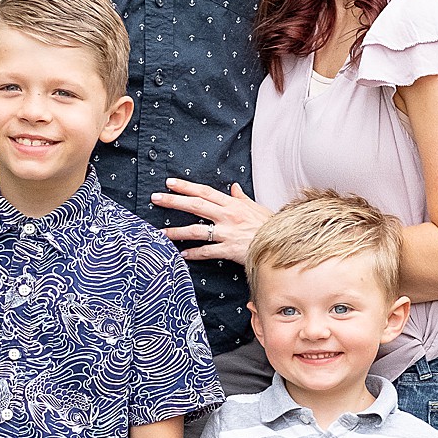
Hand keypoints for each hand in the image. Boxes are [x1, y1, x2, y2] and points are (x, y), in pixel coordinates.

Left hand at [150, 178, 270, 262]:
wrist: (282, 243)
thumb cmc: (269, 226)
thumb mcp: (256, 208)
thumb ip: (241, 198)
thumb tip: (234, 187)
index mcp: (232, 204)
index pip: (204, 192)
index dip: (186, 186)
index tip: (169, 183)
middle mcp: (227, 216)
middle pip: (196, 206)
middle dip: (174, 201)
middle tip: (156, 199)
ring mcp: (227, 233)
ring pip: (196, 230)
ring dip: (177, 231)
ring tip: (161, 233)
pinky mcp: (229, 250)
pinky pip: (207, 251)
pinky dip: (193, 253)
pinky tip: (181, 254)